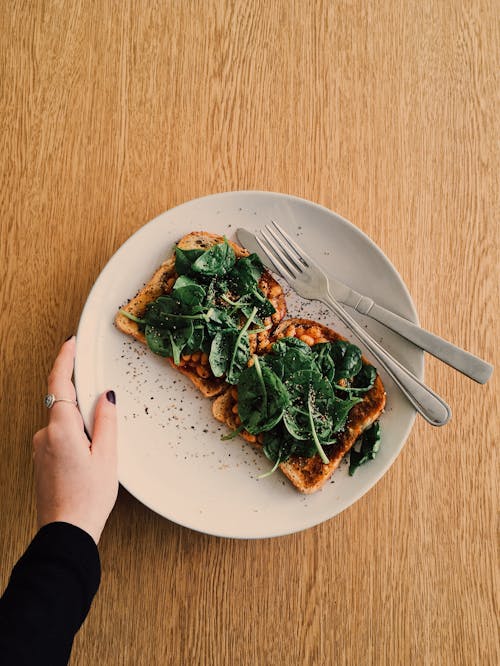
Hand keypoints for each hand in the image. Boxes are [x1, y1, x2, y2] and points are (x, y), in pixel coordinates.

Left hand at [33, 336, 117, 543]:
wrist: (66, 531)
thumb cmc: (88, 498)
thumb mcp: (107, 456)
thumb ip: (106, 420)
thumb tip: (106, 395)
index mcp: (61, 428)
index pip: (59, 382)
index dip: (64, 359)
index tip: (71, 343)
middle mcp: (44, 434)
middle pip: (63, 401)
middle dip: (82, 400)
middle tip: (102, 413)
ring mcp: (40, 447)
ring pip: (62, 421)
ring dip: (79, 424)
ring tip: (98, 450)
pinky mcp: (41, 458)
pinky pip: (58, 435)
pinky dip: (73, 436)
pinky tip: (87, 457)